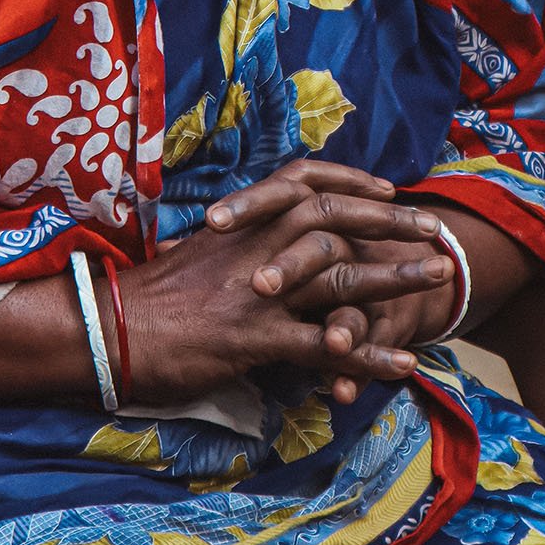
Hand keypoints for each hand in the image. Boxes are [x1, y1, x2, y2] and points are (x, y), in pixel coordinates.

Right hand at [120, 161, 448, 404]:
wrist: (106, 329)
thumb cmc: (144, 298)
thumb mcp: (191, 255)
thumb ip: (231, 248)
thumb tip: (253, 247)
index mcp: (239, 224)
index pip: (303, 182)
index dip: (348, 182)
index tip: (383, 188)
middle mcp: (255, 248)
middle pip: (335, 220)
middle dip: (388, 223)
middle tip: (430, 227)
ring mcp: (257, 293)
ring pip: (340, 278)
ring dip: (394, 277)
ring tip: (439, 276)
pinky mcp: (254, 339)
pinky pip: (324, 345)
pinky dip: (369, 354)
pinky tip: (404, 362)